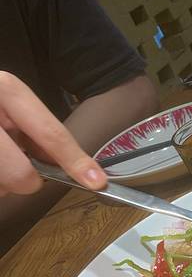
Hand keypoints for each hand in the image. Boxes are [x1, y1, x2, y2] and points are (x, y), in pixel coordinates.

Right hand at [0, 72, 107, 196]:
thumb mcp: (9, 104)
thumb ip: (36, 130)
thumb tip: (64, 164)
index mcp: (5, 89)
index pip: (49, 132)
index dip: (74, 160)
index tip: (96, 181)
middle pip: (21, 174)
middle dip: (24, 181)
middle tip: (17, 168)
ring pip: (2, 187)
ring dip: (0, 182)